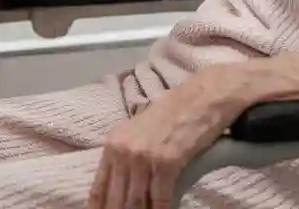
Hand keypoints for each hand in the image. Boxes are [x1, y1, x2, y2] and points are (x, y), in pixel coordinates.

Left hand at [89, 69, 246, 207]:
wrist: (200, 99)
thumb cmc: (171, 115)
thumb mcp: (137, 134)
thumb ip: (123, 158)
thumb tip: (118, 190)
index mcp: (112, 145)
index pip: (98, 189)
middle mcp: (123, 152)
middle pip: (115, 199)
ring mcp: (144, 158)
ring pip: (136, 202)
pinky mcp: (166, 163)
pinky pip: (159, 198)